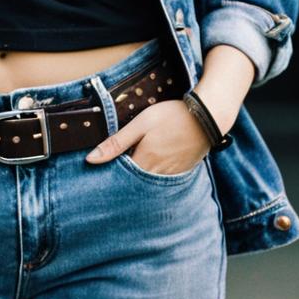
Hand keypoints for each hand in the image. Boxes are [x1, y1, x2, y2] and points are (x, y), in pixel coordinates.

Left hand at [85, 100, 210, 174]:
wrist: (208, 117)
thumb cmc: (172, 116)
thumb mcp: (140, 124)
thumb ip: (116, 143)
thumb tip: (90, 159)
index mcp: (144, 162)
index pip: (120, 177)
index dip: (110, 173)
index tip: (99, 172)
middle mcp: (158, 174)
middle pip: (135, 182)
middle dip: (124, 178)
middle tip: (113, 173)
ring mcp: (173, 174)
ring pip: (150, 181)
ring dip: (140, 177)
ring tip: (133, 166)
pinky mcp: (184, 170)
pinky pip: (165, 178)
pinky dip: (156, 175)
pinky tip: (154, 163)